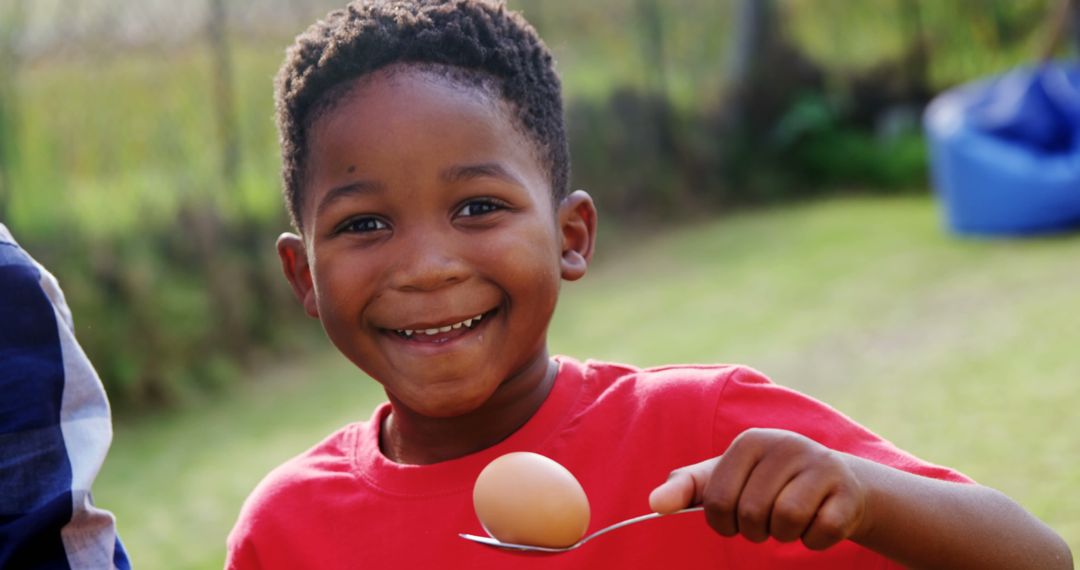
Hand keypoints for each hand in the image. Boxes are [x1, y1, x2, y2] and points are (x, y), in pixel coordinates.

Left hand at [649, 428, 867, 549]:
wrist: (836, 483)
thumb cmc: (768, 482)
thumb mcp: (725, 479)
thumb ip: (687, 488)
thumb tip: (653, 503)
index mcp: (750, 441)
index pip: (719, 500)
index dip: (723, 522)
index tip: (734, 517)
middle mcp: (785, 445)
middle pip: (752, 514)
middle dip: (755, 530)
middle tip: (767, 519)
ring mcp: (820, 465)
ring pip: (786, 522)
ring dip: (785, 535)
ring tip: (792, 518)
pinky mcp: (848, 491)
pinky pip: (819, 534)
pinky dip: (814, 540)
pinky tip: (818, 521)